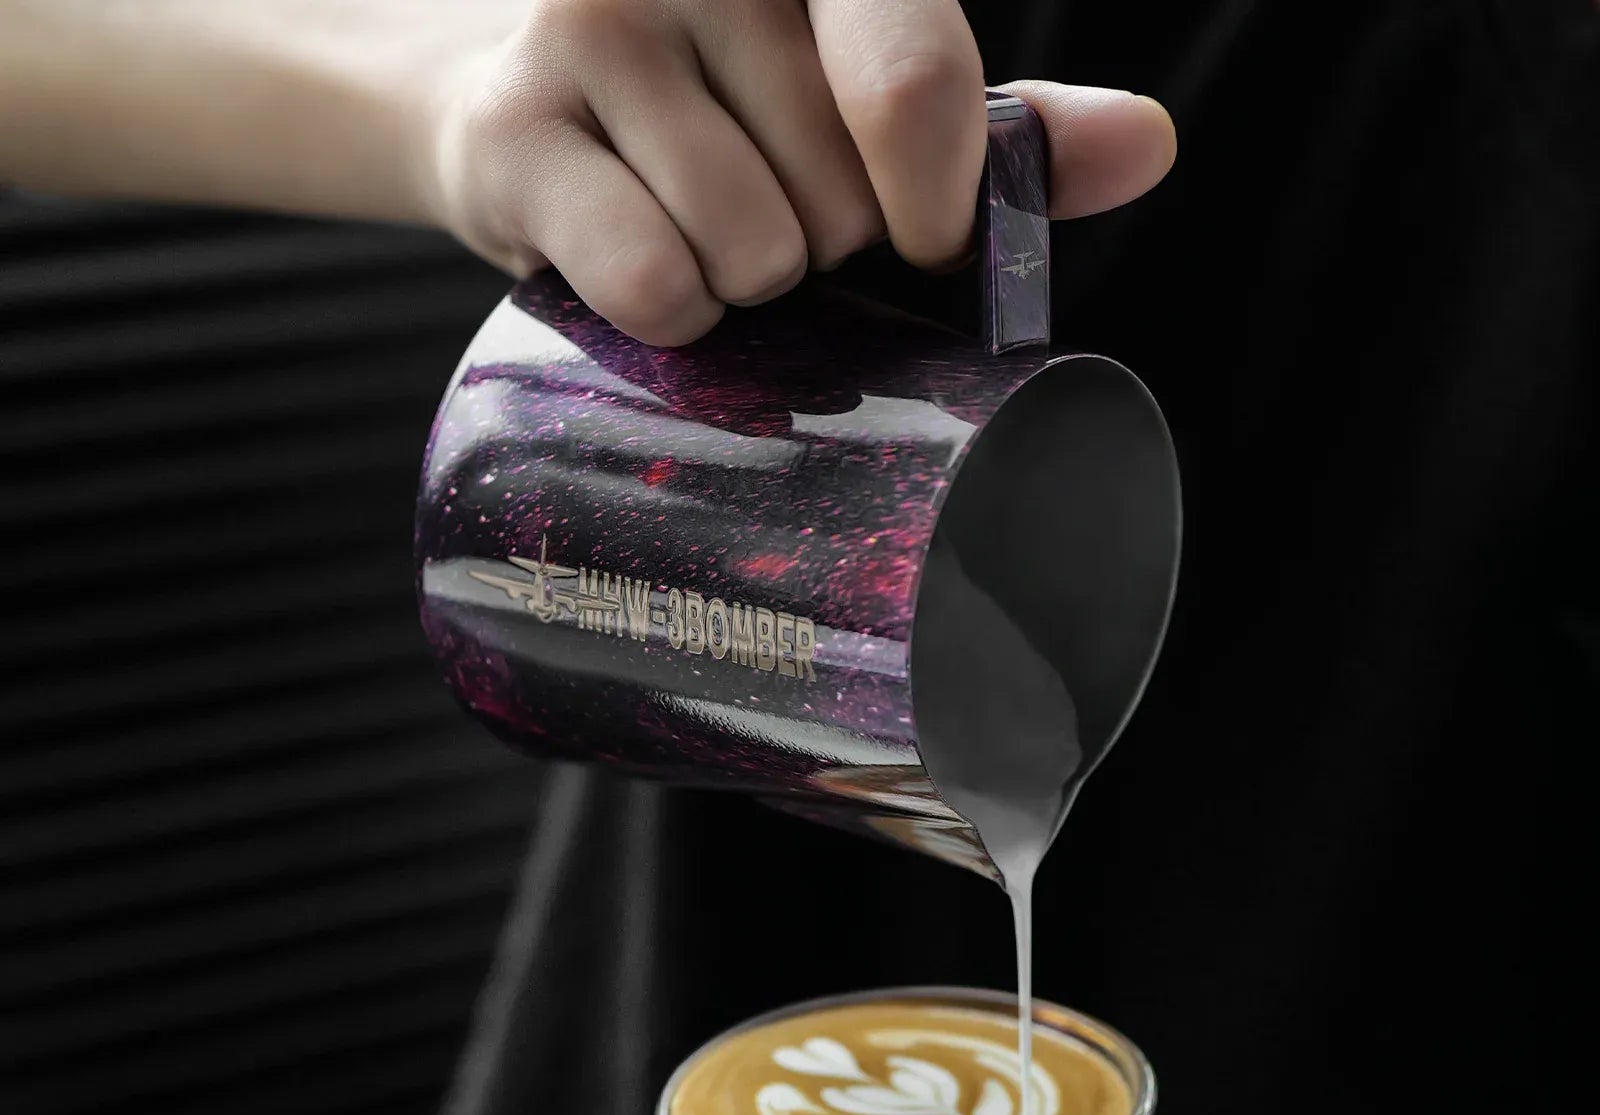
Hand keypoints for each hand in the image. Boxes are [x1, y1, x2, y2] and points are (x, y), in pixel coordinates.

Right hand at [417, 0, 1175, 343]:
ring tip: (693, 226)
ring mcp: (591, 27)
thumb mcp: (859, 100)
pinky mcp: (513, 132)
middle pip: (838, 200)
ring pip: (751, 253)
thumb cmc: (715, 109)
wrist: (515, 110)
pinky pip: (656, 284)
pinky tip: (640, 267)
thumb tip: (1147, 147)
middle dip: (818, 240)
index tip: (914, 228)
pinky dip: (671, 317)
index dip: (931, 196)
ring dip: (743, 284)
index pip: (914, 82)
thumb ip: (994, 130)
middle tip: (758, 200)